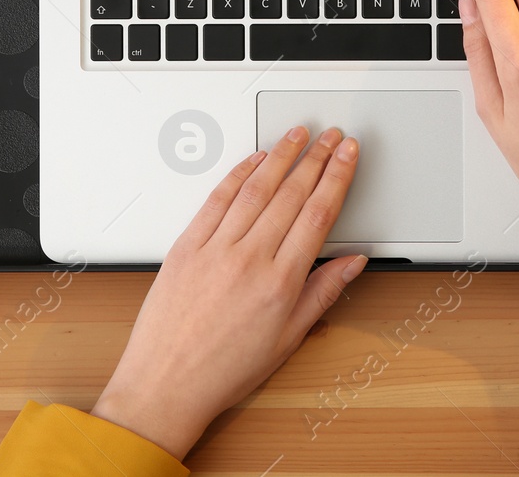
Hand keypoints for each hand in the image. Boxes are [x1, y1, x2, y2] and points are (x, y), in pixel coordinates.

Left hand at [91, 127, 364, 457]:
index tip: (348, 155)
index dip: (337, 177)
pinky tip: (254, 160)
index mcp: (279, 283)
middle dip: (316, 158)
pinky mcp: (186, 246)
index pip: (318, 214)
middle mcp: (248, 260)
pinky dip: (238, 174)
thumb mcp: (287, 338)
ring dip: (281, 156)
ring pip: (255, 189)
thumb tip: (352, 263)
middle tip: (332, 136)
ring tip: (298, 134)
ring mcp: (215, 250)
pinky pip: (216, 200)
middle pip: (291, 194)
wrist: (166, 385)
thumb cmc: (224, 370)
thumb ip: (323, 293)